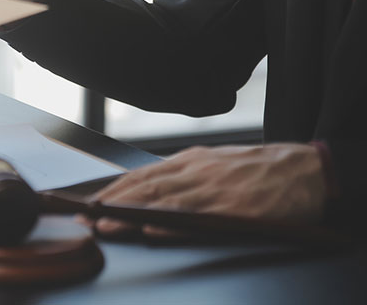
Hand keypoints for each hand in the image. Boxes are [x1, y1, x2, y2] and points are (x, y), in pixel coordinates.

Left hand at [89, 144, 325, 238]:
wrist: (303, 168)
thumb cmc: (255, 168)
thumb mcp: (212, 162)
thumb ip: (181, 174)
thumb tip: (146, 187)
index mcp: (190, 161)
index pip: (142, 175)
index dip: (114, 189)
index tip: (90, 202)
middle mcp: (196, 172)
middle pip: (146, 188)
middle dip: (112, 203)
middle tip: (86, 216)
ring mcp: (214, 190)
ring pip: (165, 203)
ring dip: (131, 215)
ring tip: (107, 225)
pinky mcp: (235, 209)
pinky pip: (199, 217)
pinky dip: (173, 223)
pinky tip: (154, 229)